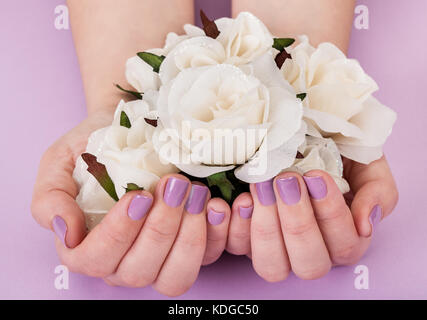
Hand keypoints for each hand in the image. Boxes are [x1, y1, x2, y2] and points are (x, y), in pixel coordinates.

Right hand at [31, 112, 231, 295]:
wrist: (131, 131)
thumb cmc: (94, 148)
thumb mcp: (60, 162)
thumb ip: (50, 198)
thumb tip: (67, 232)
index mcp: (87, 246)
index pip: (95, 260)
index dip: (118, 233)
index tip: (138, 196)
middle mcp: (123, 261)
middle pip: (140, 271)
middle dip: (160, 229)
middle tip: (175, 187)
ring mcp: (160, 259)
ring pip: (175, 276)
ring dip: (190, 237)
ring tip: (196, 194)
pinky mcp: (192, 248)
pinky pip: (209, 258)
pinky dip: (218, 235)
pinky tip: (218, 205)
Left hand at [227, 156, 397, 280]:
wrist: (303, 138)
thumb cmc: (337, 156)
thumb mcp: (368, 167)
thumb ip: (378, 194)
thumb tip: (365, 226)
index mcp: (344, 240)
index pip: (344, 246)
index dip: (330, 214)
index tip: (315, 176)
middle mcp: (311, 252)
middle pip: (308, 264)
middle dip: (297, 222)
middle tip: (287, 180)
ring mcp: (276, 249)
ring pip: (271, 265)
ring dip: (266, 227)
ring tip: (263, 186)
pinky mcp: (247, 239)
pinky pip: (237, 247)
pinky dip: (237, 226)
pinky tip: (242, 199)